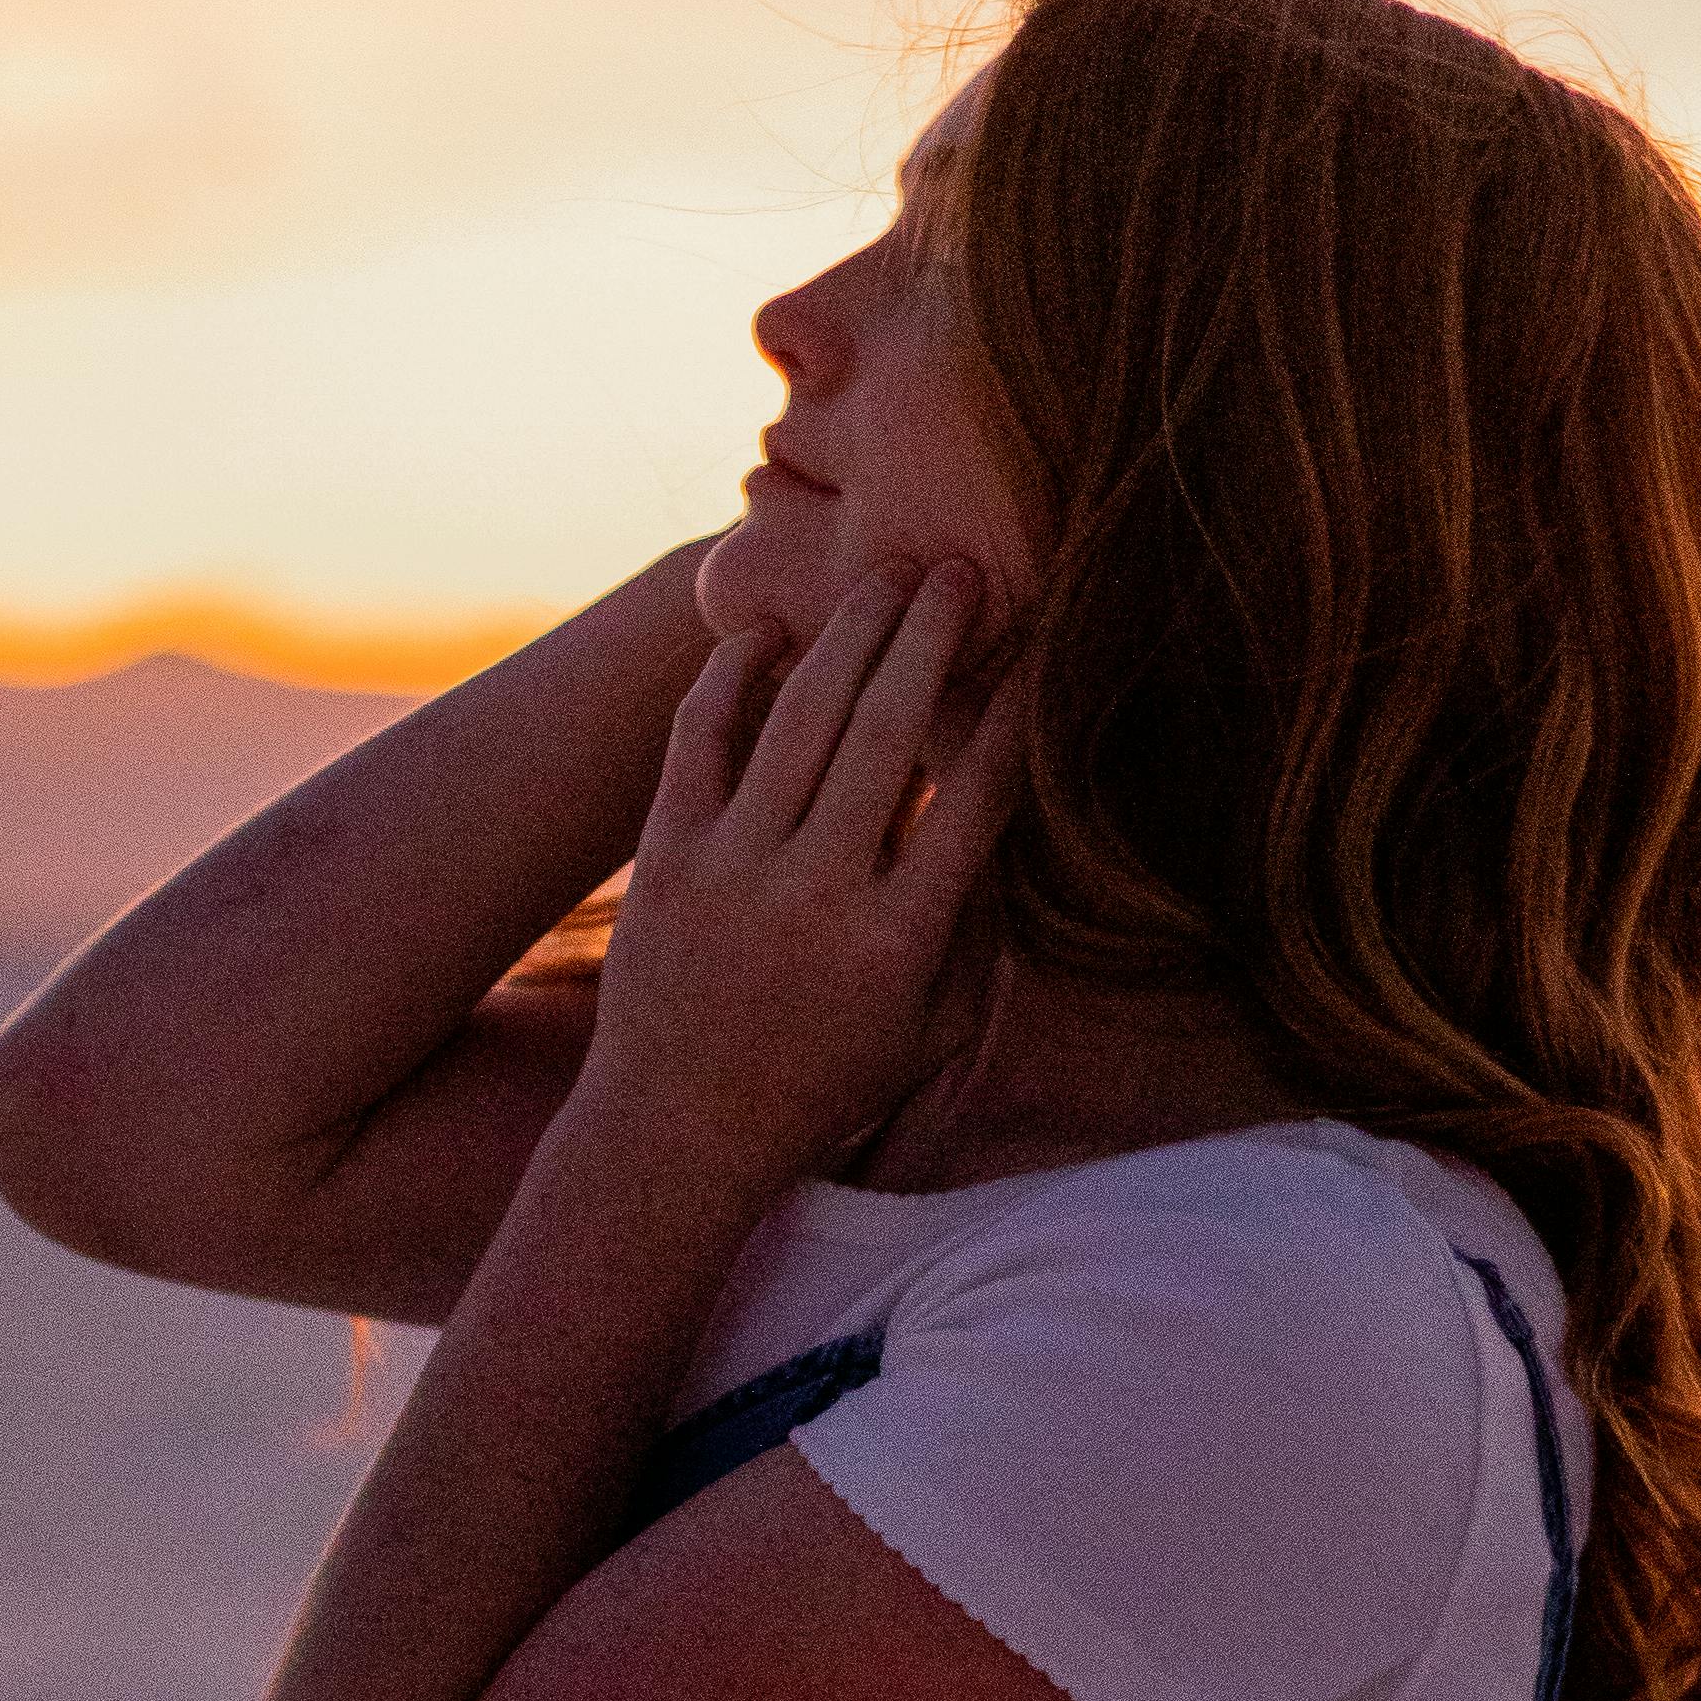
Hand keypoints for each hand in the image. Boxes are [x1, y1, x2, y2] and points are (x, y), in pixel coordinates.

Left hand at [578, 562, 1022, 1200]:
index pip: (972, 802)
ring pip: (803, 716)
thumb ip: (974, 937)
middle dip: (933, 637)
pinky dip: (733, 676)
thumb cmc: (821, 1084)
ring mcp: (735, 869)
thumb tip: (1005, 823)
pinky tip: (768, 632)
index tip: (1034, 657)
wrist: (676, 1131)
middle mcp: (818, 894)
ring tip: (888, 577)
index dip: (1009, 720)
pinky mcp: (666, 857)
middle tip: (963, 570)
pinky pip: (701, 738)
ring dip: (852, 633)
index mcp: (898, 942)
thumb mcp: (926, 1033)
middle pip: (891, 731)